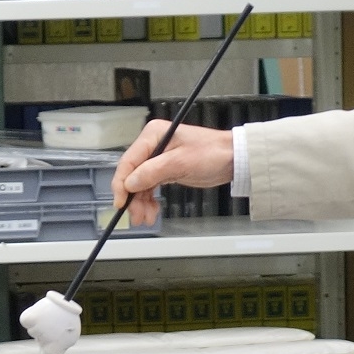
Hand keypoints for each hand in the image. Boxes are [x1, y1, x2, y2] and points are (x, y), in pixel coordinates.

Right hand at [112, 121, 234, 226]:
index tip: (121, 202)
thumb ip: (153, 172)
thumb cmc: (212, 153)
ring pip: (140, 184)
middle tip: (136, 215)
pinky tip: (152, 211)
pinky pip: (150, 187)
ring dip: (141, 202)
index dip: (121, 184)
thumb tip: (131, 183)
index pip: (128, 161)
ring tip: (145, 218)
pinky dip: (149, 200)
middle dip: (133, 197)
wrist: (232, 158)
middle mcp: (153, 145)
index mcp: (153, 135)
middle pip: (132, 175)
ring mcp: (158, 158)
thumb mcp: (180, 163)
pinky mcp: (165, 170)